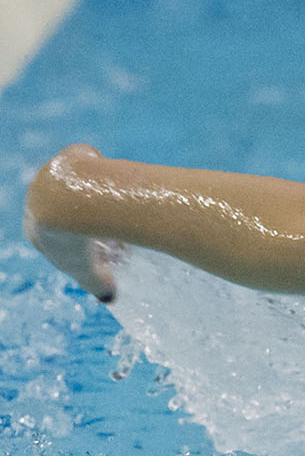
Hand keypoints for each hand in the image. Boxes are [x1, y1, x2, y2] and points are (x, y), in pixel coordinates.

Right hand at [24, 144, 120, 301]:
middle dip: (88, 217)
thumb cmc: (73, 239)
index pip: (56, 236)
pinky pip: (87, 162)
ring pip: (77, 185)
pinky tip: (115, 179)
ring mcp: (52, 176)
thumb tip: (109, 297)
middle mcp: (38, 198)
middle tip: (114, 225)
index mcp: (35, 225)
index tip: (101, 246)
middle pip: (67, 208)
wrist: (68, 202)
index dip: (79, 242)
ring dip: (95, 192)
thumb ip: (97, 284)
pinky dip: (100, 170)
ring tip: (118, 203)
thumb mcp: (85, 270)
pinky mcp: (68, 158)